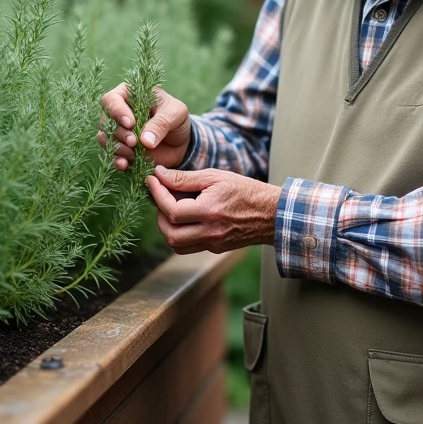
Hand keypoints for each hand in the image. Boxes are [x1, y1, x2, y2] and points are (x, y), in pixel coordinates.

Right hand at [97, 84, 191, 170]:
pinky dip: (117, 160)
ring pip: (104, 138)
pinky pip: (111, 155)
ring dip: (117, 147)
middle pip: (105, 121)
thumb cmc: (176, 118)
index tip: (131, 123)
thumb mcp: (175, 114)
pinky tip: (125, 164)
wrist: (181, 141)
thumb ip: (160, 124)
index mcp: (129, 94)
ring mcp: (117, 132)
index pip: (111, 100)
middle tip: (134, 142)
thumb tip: (144, 141)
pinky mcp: (120, 149)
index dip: (117, 111)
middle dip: (119, 133)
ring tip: (133, 153)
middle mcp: (118, 112)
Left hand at [145, 166, 279, 253]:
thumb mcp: (215, 177)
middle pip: (169, 233)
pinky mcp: (215, 248)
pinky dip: (180, 234)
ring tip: (171, 208)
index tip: (151, 180)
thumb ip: (185, 178)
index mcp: (210, 211)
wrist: (271, 213)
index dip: (157, 194)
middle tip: (160, 197)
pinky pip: (189, 246)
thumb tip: (159, 175)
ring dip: (167, 227)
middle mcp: (210, 232)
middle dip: (159, 215)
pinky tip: (184, 218)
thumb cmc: (245, 190)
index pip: (172, 209)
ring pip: (176, 245)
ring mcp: (213, 243)